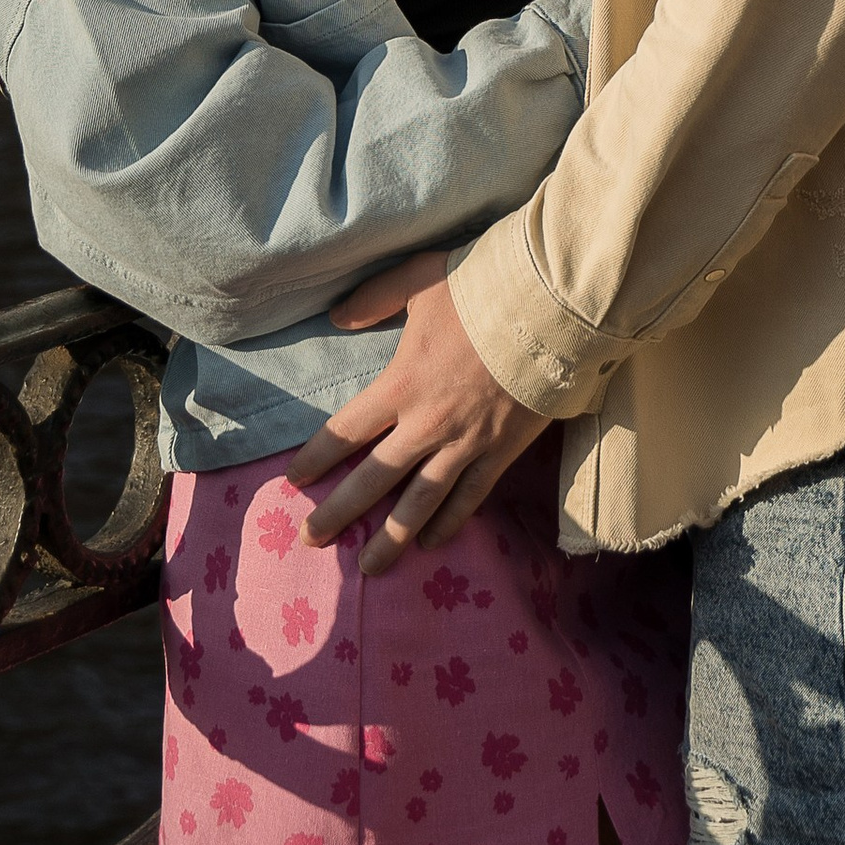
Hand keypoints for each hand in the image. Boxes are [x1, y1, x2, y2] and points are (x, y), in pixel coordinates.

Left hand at [292, 258, 550, 571]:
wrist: (550, 308)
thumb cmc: (484, 288)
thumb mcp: (419, 278)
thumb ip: (374, 299)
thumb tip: (335, 316)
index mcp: (402, 384)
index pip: (347, 431)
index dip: (317, 458)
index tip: (294, 481)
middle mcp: (427, 424)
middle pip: (373, 479)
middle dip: (339, 512)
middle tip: (311, 539)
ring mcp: (465, 444)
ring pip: (419, 504)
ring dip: (390, 537)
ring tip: (368, 566)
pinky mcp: (500, 453)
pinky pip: (469, 499)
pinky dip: (448, 524)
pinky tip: (431, 543)